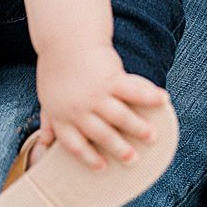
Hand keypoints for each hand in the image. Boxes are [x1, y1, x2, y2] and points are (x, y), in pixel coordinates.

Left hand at [35, 43, 170, 170]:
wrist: (65, 40)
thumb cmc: (57, 69)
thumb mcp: (47, 98)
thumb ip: (48, 121)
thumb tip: (43, 142)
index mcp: (62, 116)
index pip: (75, 144)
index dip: (89, 157)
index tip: (102, 167)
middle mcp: (79, 109)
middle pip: (102, 134)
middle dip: (119, 149)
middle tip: (133, 159)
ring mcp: (96, 94)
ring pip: (120, 117)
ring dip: (138, 128)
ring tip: (152, 136)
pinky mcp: (111, 77)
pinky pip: (133, 91)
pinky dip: (149, 96)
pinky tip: (163, 100)